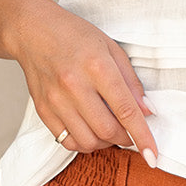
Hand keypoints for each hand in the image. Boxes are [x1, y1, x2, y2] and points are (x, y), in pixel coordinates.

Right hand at [8, 0, 156, 160]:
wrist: (32, 31)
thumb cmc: (74, 35)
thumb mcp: (111, 48)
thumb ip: (130, 82)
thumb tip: (147, 111)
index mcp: (97, 66)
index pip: (126, 110)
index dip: (143, 136)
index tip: (153, 154)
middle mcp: (74, 85)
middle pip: (108, 130)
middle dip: (125, 139)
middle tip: (130, 133)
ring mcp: (56, 100)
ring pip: (87, 141)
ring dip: (105, 143)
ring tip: (109, 130)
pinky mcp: (43, 110)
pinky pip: (67, 141)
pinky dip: (84, 143)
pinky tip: (89, 130)